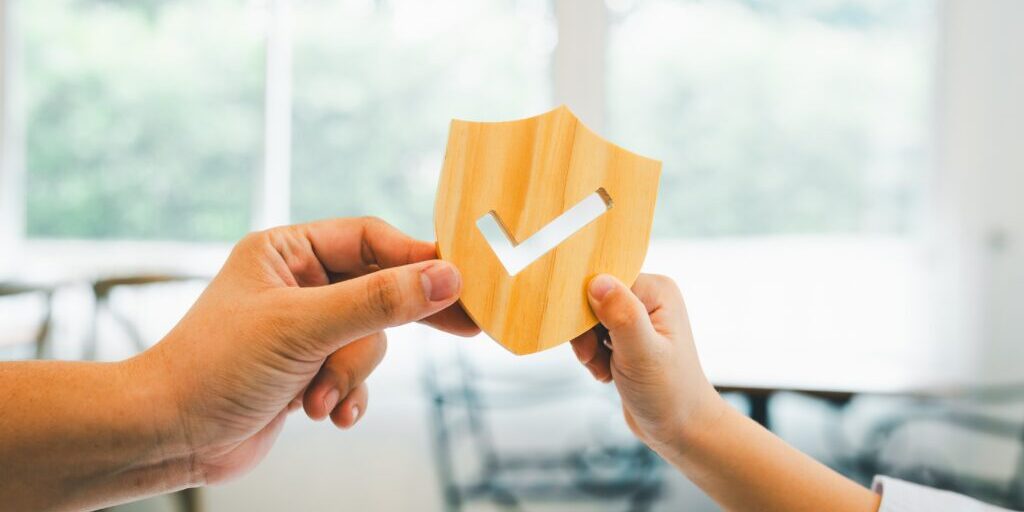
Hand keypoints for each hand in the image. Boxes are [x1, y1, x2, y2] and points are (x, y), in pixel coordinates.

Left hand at [140, 217, 477, 484]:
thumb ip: (379, 301)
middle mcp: (297, 283)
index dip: (416, 258)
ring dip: (349, 374)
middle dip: (394, 323)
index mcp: (286, 250)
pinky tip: (328, 414)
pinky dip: (346, 395)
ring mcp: (304, 328)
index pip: (369, 239)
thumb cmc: (214, 367)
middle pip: (378, 290)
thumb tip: (445, 278)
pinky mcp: (307, 367)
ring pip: (369, 340)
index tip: (460, 279)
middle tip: (465, 326)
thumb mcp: (304, 327)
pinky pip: (354, 373)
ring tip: (322, 399)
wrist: (170, 435)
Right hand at [570, 274, 723, 453]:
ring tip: (605, 369)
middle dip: (585, 331)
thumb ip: (622, 315)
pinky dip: (593, 356)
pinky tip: (607, 373)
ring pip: (589, 319)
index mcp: (657, 290)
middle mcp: (648, 297)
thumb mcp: (642, 353)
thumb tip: (597, 281)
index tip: (589, 340)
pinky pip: (593, 335)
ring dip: (588, 347)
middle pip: (592, 298)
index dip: (587, 307)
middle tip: (594, 358)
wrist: (681, 429)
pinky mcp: (627, 337)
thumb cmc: (670, 394)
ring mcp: (637, 317)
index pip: (604, 279)